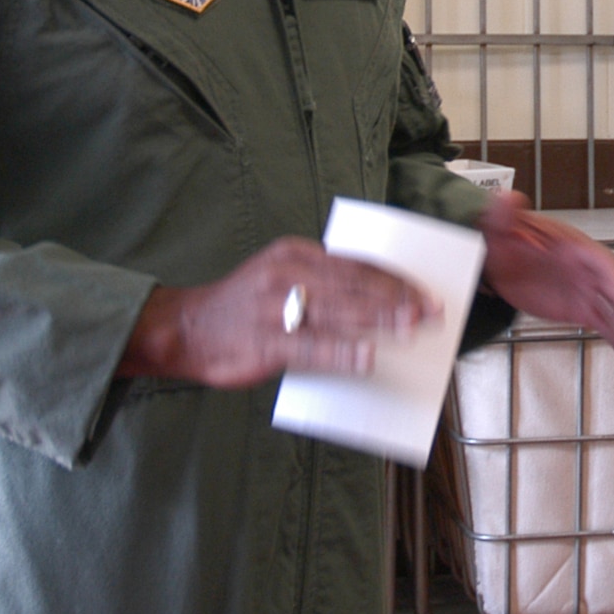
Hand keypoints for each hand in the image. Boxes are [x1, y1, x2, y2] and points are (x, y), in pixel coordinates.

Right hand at [118, 236, 439, 386]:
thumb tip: (374, 298)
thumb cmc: (243, 307)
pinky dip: (341, 352)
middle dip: (397, 299)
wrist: (184, 329)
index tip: (423, 289)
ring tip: (411, 328)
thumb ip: (321, 282)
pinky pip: (310, 348)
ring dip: (379, 321)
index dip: (393, 278)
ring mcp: (275, 308)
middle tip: (430, 311)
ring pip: (337, 313)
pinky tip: (367, 358)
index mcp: (295, 254)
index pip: (355, 264)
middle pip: (354, 286)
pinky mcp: (264, 342)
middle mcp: (287, 275)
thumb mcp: (280, 275)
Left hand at [479, 192, 613, 367]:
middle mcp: (589, 270)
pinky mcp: (582, 309)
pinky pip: (606, 326)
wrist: (498, 257)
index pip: (607, 267)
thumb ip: (505, 215)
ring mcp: (588, 291)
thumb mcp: (502, 226)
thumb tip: (507, 199)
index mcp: (578, 248)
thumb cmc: (505, 238)